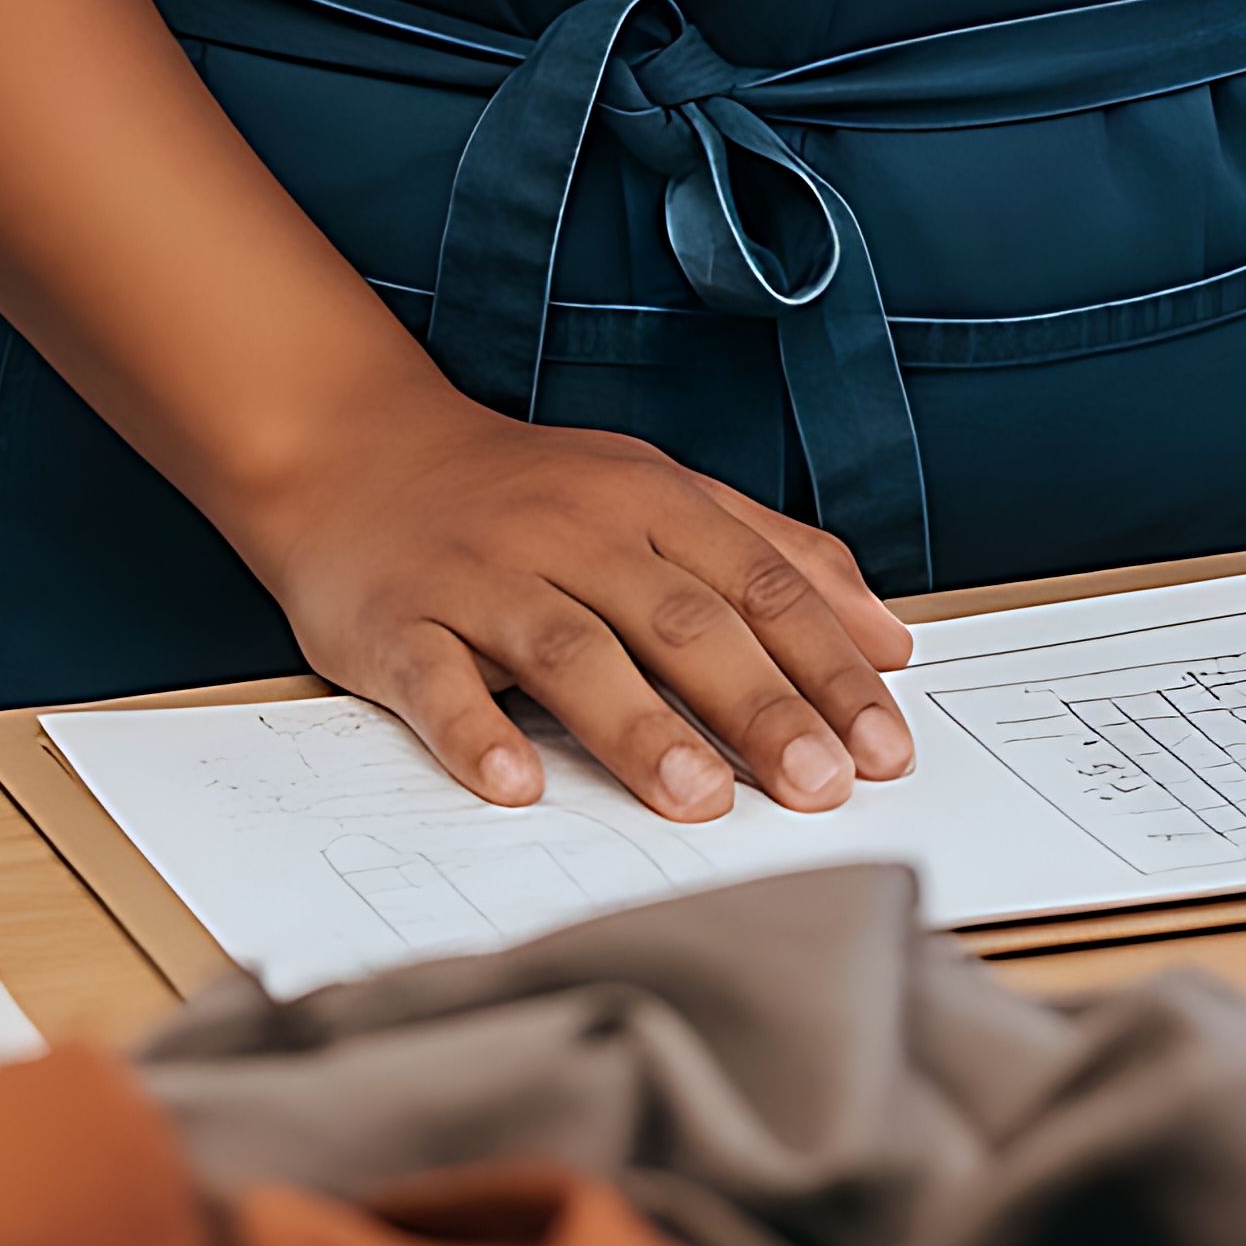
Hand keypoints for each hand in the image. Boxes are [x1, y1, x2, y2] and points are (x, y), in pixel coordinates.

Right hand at [236, 383, 918, 817]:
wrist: (356, 448)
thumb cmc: (528, 495)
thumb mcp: (657, 496)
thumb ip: (772, 556)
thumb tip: (890, 639)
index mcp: (648, 499)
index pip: (758, 583)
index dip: (826, 663)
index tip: (886, 745)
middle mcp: (573, 529)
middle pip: (679, 619)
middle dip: (758, 704)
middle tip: (821, 786)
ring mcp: (484, 575)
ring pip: (571, 649)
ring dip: (638, 726)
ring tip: (699, 798)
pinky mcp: (400, 623)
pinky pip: (440, 680)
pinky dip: (476, 732)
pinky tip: (516, 785)